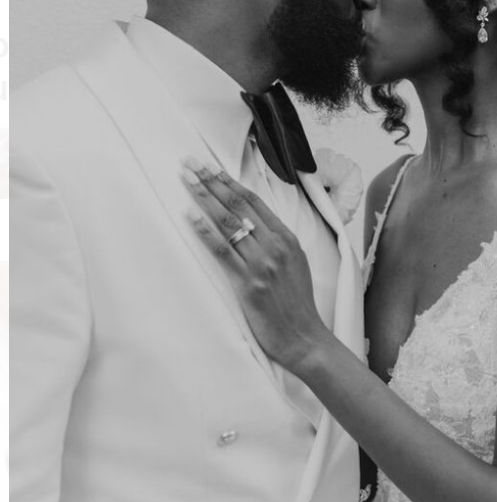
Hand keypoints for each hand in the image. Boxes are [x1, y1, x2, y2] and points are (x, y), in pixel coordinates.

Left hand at [182, 160, 331, 372]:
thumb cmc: (297, 305)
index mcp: (287, 238)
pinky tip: (190, 215)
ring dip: (204, 197)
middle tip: (190, 163)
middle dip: (211, 181)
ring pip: (228, 222)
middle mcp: (275, 245)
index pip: (253, 202)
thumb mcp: (296, 264)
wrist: (305, 338)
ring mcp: (262, 263)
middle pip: (238, 205)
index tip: (210, 166)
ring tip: (185, 180)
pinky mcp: (248, 283)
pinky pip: (222, 251)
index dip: (229, 182)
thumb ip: (277, 243)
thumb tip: (255, 226)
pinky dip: (205, 231)